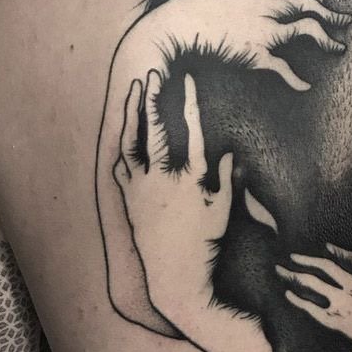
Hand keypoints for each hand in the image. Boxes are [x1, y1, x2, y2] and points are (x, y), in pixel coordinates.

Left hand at [113, 68, 232, 292]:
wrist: (174, 276)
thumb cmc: (205, 244)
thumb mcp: (222, 210)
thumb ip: (227, 179)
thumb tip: (230, 154)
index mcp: (188, 179)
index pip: (190, 130)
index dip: (188, 102)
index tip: (187, 80)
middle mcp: (160, 180)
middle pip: (153, 129)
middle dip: (152, 98)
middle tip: (151, 75)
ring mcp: (140, 189)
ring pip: (130, 142)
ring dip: (130, 115)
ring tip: (132, 92)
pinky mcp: (128, 200)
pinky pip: (120, 166)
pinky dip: (121, 146)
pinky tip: (123, 134)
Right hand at [148, 0, 350, 91]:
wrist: (182, 22)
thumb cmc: (194, 4)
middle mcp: (266, 6)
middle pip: (307, 4)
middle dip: (329, 11)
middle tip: (346, 19)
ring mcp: (264, 30)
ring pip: (305, 28)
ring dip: (327, 38)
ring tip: (340, 48)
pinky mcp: (256, 53)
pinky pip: (282, 67)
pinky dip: (295, 79)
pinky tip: (306, 85)